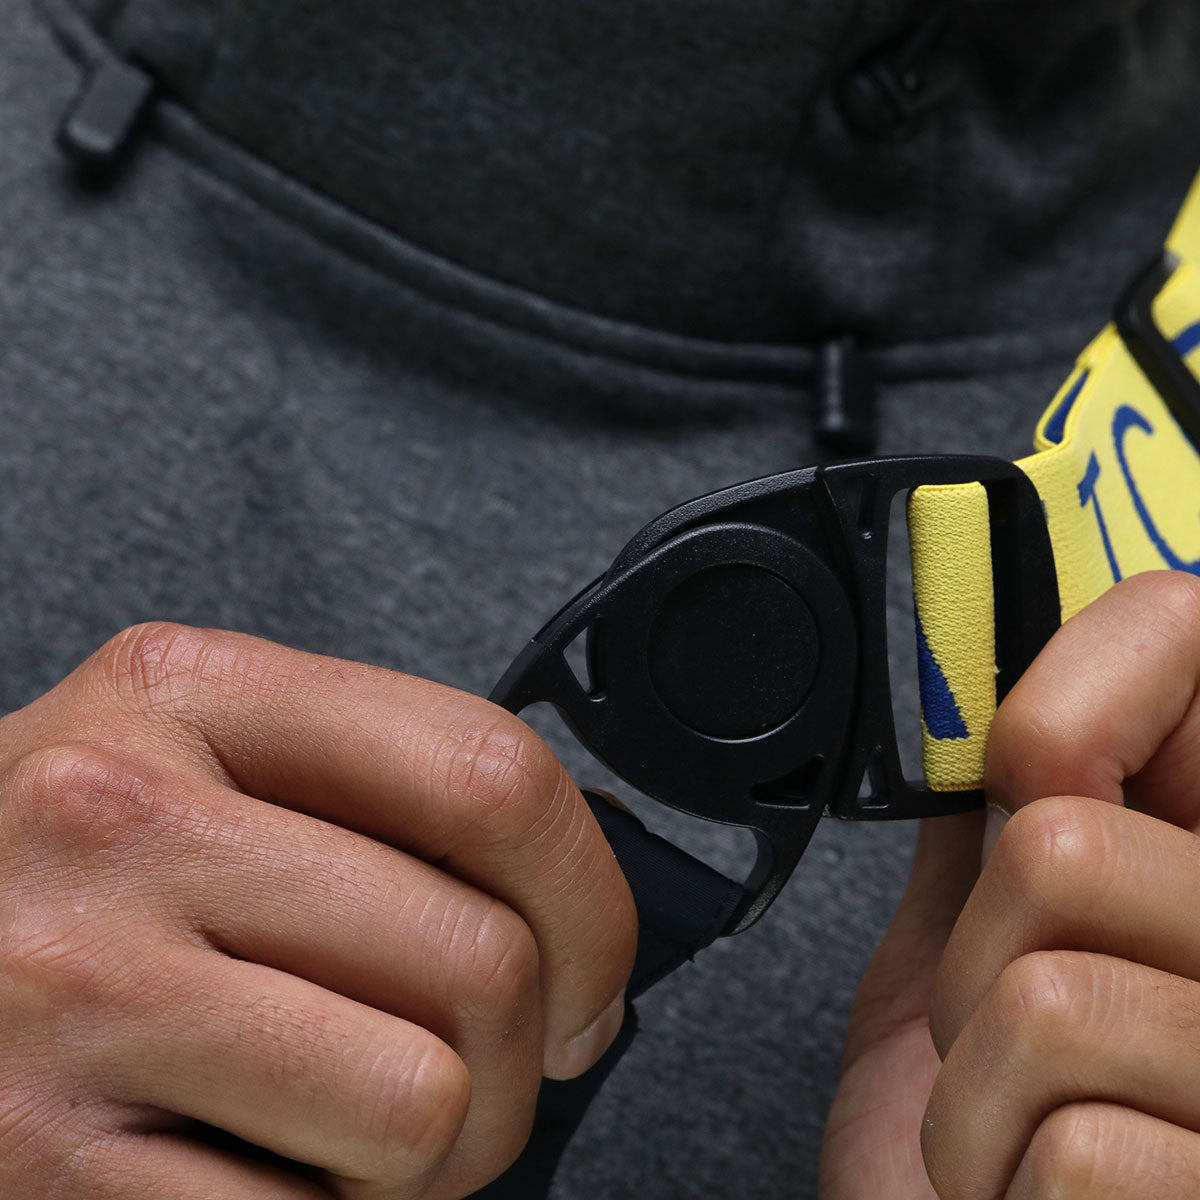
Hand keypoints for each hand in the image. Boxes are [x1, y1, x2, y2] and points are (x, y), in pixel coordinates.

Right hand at [0, 623, 636, 1198]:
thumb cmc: (73, 874)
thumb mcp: (200, 767)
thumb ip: (371, 804)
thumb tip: (578, 931)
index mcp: (190, 693)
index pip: (489, 773)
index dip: (590, 897)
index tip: (589, 978)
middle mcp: (120, 818)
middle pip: (478, 956)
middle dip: (517, 1062)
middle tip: (470, 1082)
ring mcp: (73, 986)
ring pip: (418, 1106)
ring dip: (430, 1158)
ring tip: (357, 1134)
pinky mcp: (33, 1156)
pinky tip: (263, 1175)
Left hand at [820, 570, 1199, 1197]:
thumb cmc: (974, 1144)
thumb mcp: (971, 955)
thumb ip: (976, 836)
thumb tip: (947, 716)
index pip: (1177, 632)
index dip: (1059, 702)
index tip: (1023, 773)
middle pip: (1057, 848)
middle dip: (976, 955)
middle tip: (1004, 1031)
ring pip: (1045, 999)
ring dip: (977, 1085)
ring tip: (1022, 1127)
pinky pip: (1075, 1143)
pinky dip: (1008, 1178)